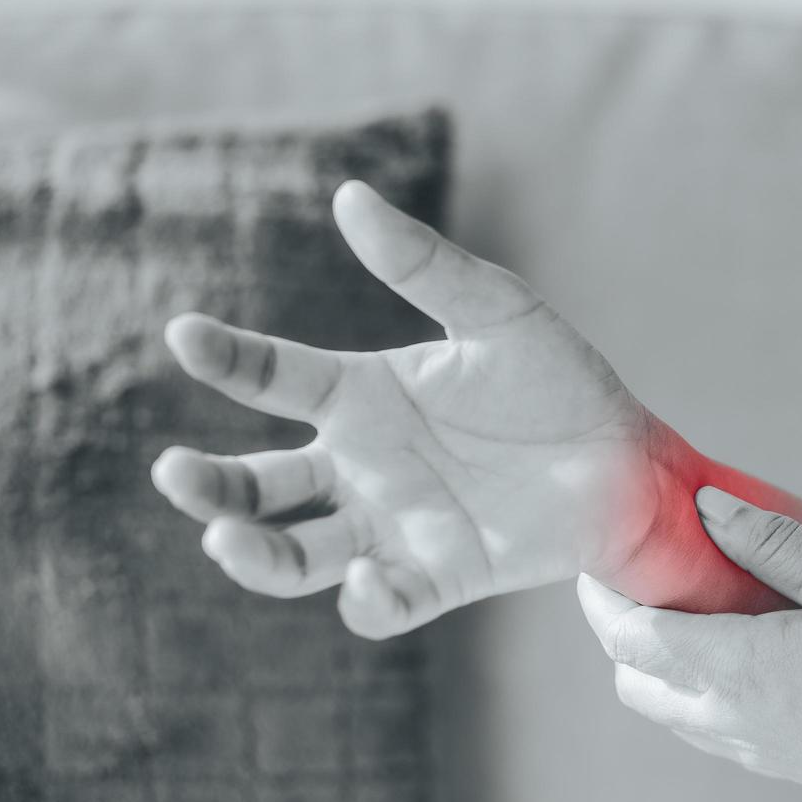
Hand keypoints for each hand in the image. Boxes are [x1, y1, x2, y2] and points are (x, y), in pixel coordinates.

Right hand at [154, 181, 672, 636]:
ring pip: (297, 555)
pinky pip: (381, 605)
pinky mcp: (439, 577)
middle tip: (175, 473)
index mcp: (363, 396)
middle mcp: (362, 466)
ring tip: (227, 538)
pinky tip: (366, 578)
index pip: (273, 378)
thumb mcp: (496, 310)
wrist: (626, 458)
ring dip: (254, 553)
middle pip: (258, 484)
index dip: (226, 358)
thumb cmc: (558, 378)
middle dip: (209, 484)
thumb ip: (425, 264)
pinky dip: (363, 601)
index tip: (185, 334)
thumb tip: (347, 196)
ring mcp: (394, 526)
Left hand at [578, 487, 801, 801]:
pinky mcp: (788, 767)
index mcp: (743, 671)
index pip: (630, 635)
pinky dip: (696, 690)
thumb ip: (776, 545)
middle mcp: (736, 721)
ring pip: (667, 711)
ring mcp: (761, 752)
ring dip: (657, 661)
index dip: (602, 591)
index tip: (604, 550)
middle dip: (620, 626)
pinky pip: (709, 731)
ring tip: (693, 604)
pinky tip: (743, 648)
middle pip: (633, 678)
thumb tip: (706, 506)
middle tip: (647, 572)